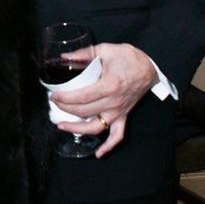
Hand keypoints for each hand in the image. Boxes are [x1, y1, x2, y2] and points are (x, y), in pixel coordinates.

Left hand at [48, 41, 156, 157]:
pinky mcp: (123, 116)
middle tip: (55, 103)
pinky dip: (109, 146)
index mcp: (109, 85)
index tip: (54, 95)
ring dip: (77, 129)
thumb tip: (64, 57)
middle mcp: (114, 102)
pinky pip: (117, 135)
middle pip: (84, 112)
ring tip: (62, 126)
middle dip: (65, 109)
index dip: (65, 99)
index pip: (81, 97)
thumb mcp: (106, 50)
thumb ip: (84, 54)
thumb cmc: (130, 58)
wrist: (150, 67)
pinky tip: (99, 154)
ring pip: (96, 127)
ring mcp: (118, 112)